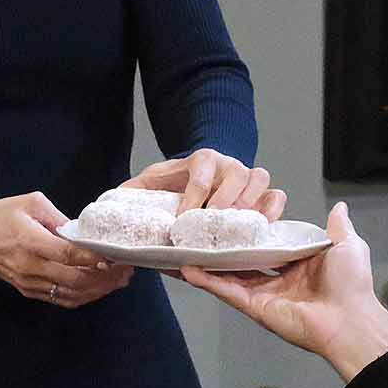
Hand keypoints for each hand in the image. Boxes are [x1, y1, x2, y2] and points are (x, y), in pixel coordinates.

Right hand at [0, 192, 133, 308]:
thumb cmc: (2, 216)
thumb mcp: (31, 203)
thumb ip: (59, 218)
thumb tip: (83, 233)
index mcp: (31, 241)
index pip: (68, 255)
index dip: (93, 259)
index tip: (114, 257)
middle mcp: (31, 266)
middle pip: (74, 279)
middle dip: (104, 277)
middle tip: (125, 268)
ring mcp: (29, 282)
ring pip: (71, 293)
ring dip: (98, 289)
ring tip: (118, 280)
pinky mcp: (29, 290)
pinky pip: (61, 299)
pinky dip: (83, 296)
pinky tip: (99, 289)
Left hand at [123, 148, 286, 218]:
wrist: (203, 173)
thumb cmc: (178, 181)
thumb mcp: (153, 180)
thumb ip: (134, 189)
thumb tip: (110, 200)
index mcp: (201, 159)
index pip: (200, 173)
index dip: (193, 197)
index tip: (181, 221)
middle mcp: (229, 164)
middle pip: (236, 173)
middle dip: (225, 199)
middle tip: (212, 223)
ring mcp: (249, 176)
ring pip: (260, 178)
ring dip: (251, 203)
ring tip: (238, 228)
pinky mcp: (263, 192)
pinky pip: (277, 194)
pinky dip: (273, 209)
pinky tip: (262, 228)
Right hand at [181, 201, 387, 381]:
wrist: (349, 320)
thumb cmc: (351, 284)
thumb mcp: (347, 246)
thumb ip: (338, 227)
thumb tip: (339, 207)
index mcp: (299, 262)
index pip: (269, 242)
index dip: (252, 229)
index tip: (233, 212)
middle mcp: (279, 277)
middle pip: (244, 259)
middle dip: (224, 246)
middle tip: (201, 228)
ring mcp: (264, 293)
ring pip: (229, 274)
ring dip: (208, 262)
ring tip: (185, 244)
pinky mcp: (254, 307)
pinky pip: (227, 291)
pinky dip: (206, 281)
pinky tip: (187, 268)